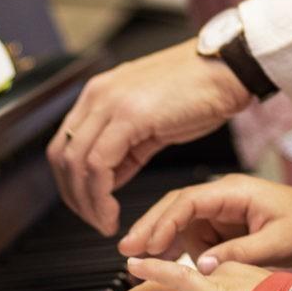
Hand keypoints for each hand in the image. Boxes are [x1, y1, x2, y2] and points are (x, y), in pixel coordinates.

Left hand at [50, 40, 252, 233]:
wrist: (228, 67)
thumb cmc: (200, 91)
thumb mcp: (152, 122)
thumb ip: (125, 147)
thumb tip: (108, 178)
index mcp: (100, 93)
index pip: (66, 144)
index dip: (72, 182)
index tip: (88, 206)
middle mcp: (98, 94)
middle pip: (62, 156)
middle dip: (74, 196)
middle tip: (94, 221)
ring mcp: (110, 102)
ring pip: (76, 163)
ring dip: (87, 202)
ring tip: (105, 223)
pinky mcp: (129, 115)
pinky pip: (99, 164)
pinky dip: (100, 195)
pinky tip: (113, 212)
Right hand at [120, 175, 291, 271]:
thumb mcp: (277, 243)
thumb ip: (239, 254)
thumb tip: (203, 267)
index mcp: (235, 191)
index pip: (189, 201)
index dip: (164, 221)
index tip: (148, 244)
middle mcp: (223, 197)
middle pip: (176, 207)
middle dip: (150, 226)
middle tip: (126, 249)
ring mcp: (222, 211)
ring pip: (180, 222)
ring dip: (159, 239)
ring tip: (136, 260)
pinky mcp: (224, 226)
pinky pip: (193, 235)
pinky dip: (176, 247)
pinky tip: (160, 263)